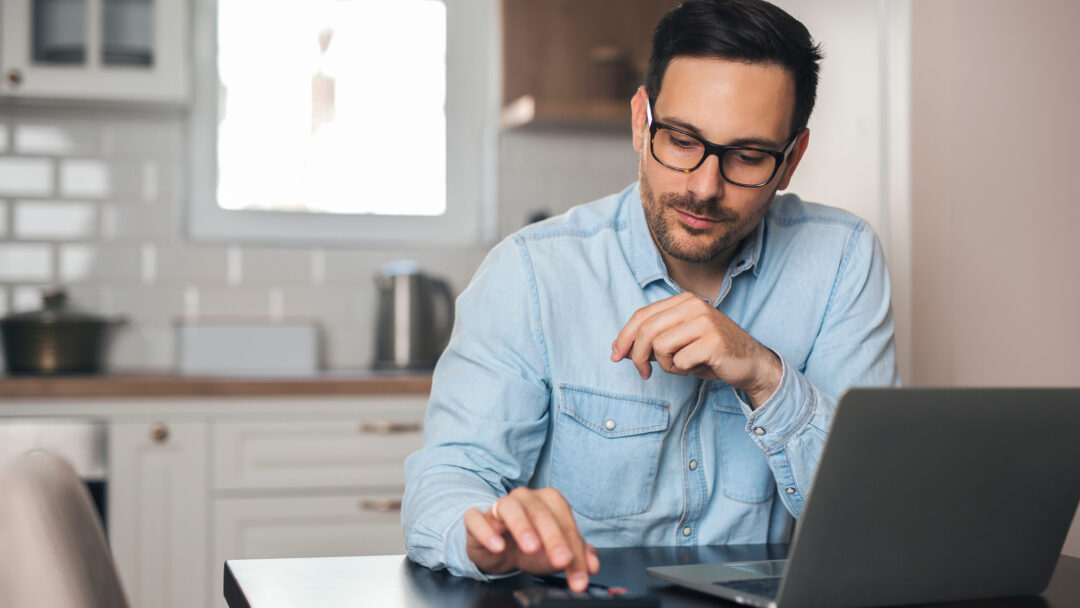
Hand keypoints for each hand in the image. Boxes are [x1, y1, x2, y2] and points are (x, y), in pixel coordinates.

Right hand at [464, 487, 599, 590]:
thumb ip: (577, 556)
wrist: (497, 548)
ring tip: (532, 547)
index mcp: (549, 502)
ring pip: (510, 508)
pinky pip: (478, 519)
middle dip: (554, 538)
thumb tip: (592, 565)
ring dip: (523, 527)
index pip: (566, 521)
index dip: (576, 548)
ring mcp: (499, 506)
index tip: (581, 575)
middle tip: (562, 560)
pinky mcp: (477, 519)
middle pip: (541, 513)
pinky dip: (488, 531)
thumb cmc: (529, 546)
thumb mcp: (555, 553)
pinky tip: (498, 546)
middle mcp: (525, 498)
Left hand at [611, 292, 781, 406]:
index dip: (624, 336)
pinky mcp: (713, 341)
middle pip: (646, 330)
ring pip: (660, 346)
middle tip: (643, 373)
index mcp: (684, 301)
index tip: (616, 355)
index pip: (642, 315)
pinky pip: (680, 361)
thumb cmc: (711, 354)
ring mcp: (704, 321)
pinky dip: (683, 370)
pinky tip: (698, 367)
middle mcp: (694, 305)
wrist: (751, 364)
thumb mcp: (678, 343)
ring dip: (666, 365)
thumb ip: (653, 341)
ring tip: (683, 366)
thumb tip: (620, 349)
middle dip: (637, 356)